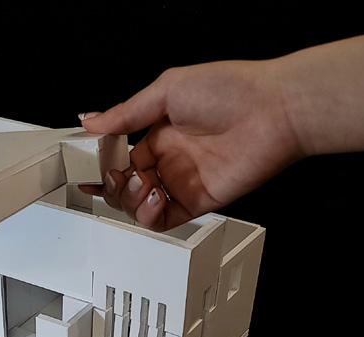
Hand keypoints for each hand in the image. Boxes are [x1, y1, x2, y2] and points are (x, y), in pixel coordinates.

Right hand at [79, 60, 304, 229]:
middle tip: (115, 176)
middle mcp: (170, 160)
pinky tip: (155, 196)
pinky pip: (164, 220)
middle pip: (126, 186)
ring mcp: (183, 182)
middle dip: (113, 185)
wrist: (275, 111)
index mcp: (160, 133)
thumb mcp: (167, 90)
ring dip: (131, 200)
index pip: (120, 157)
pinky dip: (150, 215)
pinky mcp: (198, 202)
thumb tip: (90, 121)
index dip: (103, 164)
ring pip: (140, 206)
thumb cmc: (231, 90)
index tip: (88, 164)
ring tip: (142, 183)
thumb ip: (126, 113)